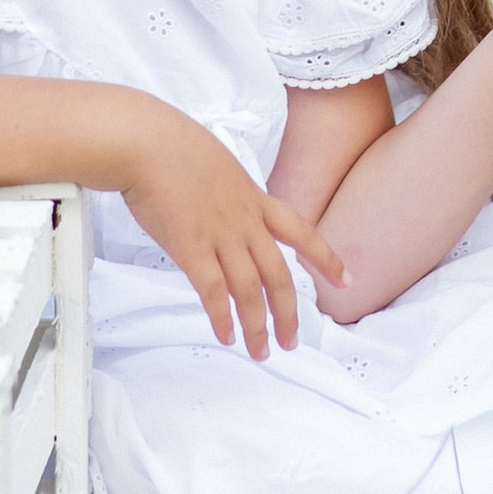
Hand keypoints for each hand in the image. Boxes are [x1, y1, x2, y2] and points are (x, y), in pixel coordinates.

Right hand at [116, 113, 344, 356]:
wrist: (146, 141)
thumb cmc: (171, 146)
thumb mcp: (218, 165)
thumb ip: (228, 193)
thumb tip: (224, 210)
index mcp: (254, 198)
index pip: (302, 232)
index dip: (326, 259)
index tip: (346, 281)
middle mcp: (245, 221)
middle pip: (279, 275)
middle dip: (289, 313)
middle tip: (291, 342)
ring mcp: (220, 235)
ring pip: (250, 290)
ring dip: (258, 326)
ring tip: (260, 351)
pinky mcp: (191, 247)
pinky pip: (214, 292)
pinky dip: (222, 318)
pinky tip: (226, 337)